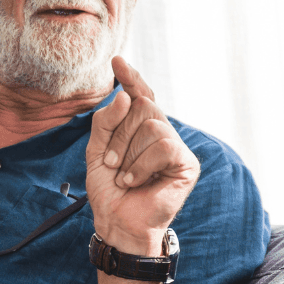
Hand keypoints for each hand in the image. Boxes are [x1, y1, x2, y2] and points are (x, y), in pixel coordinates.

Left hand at [86, 57, 199, 253]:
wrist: (117, 222)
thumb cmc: (109, 189)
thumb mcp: (96, 150)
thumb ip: (106, 121)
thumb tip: (125, 96)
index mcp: (140, 127)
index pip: (140, 95)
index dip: (131, 78)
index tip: (116, 61)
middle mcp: (162, 132)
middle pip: (142, 107)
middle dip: (119, 135)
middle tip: (111, 163)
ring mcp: (176, 147)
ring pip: (152, 126)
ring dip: (129, 153)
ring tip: (124, 176)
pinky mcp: (187, 164)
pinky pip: (163, 146)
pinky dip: (142, 164)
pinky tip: (135, 181)